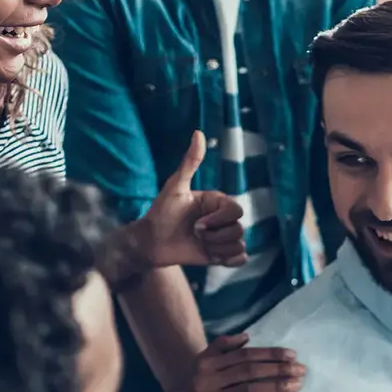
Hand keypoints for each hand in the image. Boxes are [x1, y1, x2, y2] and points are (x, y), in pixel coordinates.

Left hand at [127, 130, 247, 268]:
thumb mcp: (175, 186)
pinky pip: (240, 258)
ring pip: (239, 244)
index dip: (218, 220)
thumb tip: (198, 133)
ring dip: (218, 248)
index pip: (236, 210)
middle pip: (239, 229)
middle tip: (195, 234)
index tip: (196, 224)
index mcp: (216, 202)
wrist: (151, 242)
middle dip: (216, 236)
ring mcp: (222, 237)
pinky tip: (214, 256)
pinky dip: (230, 259)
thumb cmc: (160, 212)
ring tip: (200, 244)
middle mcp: (222, 219)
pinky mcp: (220, 255)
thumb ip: (190, 162)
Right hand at [152, 334, 305, 391]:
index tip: (292, 354)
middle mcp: (207, 377)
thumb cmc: (188, 389)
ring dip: (276, 386)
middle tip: (301, 370)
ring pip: (249, 389)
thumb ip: (221, 348)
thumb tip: (247, 337)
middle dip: (279, 369)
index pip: (245, 354)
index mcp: (207, 361)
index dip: (270, 353)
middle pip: (250, 370)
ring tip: (296, 385)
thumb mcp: (199, 364)